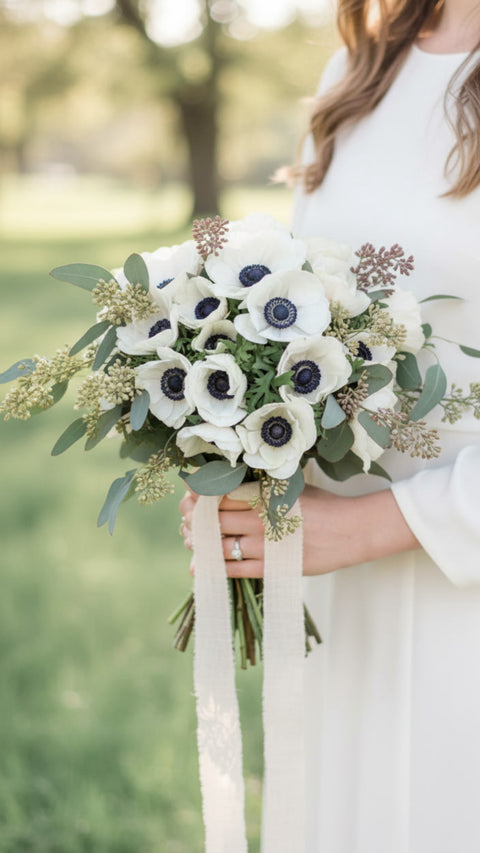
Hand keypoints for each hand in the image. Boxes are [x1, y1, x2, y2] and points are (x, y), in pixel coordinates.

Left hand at [179, 484, 419, 577]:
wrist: (352, 531)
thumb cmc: (322, 506)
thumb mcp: (290, 487)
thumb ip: (261, 487)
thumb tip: (229, 483)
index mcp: (265, 494)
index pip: (219, 492)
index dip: (197, 495)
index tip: (186, 495)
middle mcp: (261, 518)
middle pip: (214, 518)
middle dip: (193, 520)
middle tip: (185, 520)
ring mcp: (266, 544)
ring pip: (219, 544)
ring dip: (200, 543)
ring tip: (190, 541)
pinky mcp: (272, 566)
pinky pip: (234, 568)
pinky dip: (212, 567)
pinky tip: (198, 566)